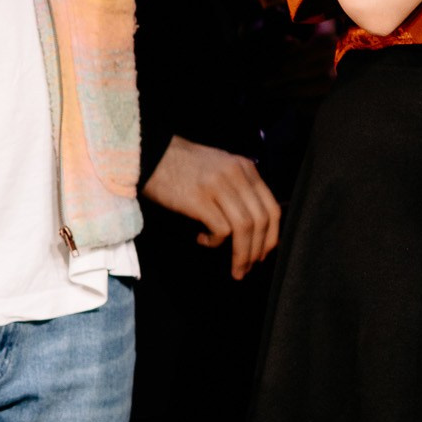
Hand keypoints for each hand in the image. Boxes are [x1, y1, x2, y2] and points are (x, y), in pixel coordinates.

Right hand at [143, 135, 281, 277]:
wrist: (148, 153)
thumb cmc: (181, 165)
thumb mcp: (220, 167)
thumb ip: (239, 187)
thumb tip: (254, 222)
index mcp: (245, 168)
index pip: (272, 208)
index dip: (271, 236)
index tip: (263, 253)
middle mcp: (236, 175)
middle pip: (261, 221)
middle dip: (258, 250)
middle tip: (248, 267)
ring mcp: (218, 186)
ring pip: (244, 229)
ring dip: (242, 254)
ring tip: (235, 267)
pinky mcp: (199, 199)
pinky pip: (221, 230)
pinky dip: (216, 242)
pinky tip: (203, 240)